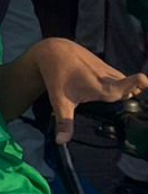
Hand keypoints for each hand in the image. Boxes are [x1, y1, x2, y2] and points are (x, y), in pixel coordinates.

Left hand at [31, 38, 147, 143]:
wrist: (54, 52)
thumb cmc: (57, 77)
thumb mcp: (59, 101)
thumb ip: (64, 122)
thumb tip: (62, 142)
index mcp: (103, 87)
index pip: (130, 85)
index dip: (137, 84)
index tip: (143, 83)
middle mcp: (111, 78)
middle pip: (133, 91)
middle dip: (132, 98)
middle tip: (123, 106)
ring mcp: (110, 71)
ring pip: (126, 85)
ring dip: (126, 92)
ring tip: (114, 101)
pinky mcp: (107, 67)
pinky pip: (120, 79)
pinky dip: (118, 85)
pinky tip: (109, 93)